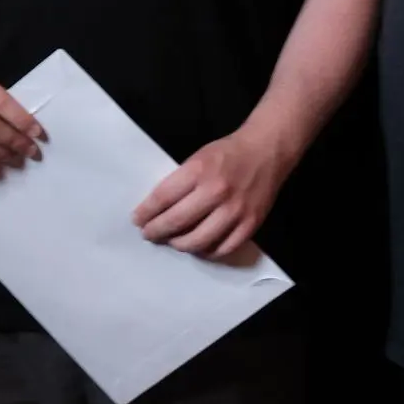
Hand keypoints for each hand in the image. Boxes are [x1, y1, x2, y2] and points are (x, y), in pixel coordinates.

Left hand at [132, 126, 291, 261]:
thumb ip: (180, 181)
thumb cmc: (227, 153)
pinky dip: (207, 252)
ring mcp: (235, 211)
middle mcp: (216, 192)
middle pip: (177, 221)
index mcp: (199, 171)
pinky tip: (199, 247)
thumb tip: (158, 208)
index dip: (146, 212)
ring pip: (199, 241)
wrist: (266, 151)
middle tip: (149, 234)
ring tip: (172, 241)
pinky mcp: (250, 224)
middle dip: (157, 231)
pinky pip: (223, 249)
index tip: (137, 220)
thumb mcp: (197, 157)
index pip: (163, 198)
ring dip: (179, 244)